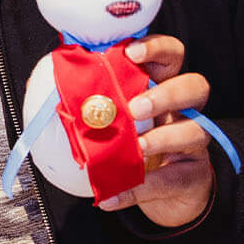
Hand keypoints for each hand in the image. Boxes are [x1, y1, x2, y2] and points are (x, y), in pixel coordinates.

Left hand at [98, 34, 216, 227]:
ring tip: (137, 148)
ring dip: (162, 137)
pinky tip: (114, 195)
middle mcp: (183, 111)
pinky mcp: (193, 175)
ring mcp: (193, 142)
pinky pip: (172, 179)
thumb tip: (49, 94)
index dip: (157, 49)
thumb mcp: (114, 121)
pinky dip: (141, 188)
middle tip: (135, 107)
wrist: (168, 193)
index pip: (170, 56)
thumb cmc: (135, 146)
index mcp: (162, 88)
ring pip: (195, 130)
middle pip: (195, 86)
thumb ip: (93, 106)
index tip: (132, 52)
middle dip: (165, 93)